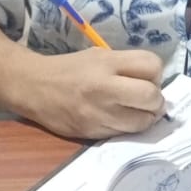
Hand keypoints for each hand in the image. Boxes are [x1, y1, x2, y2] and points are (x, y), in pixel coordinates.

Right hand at [17, 47, 165, 140]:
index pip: (153, 66)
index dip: (156, 74)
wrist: (33, 87)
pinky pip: (124, 134)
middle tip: (147, 100)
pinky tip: (119, 119)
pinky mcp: (93, 133)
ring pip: (143, 122)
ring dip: (146, 118)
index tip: (148, 78)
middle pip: (152, 97)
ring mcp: (98, 113)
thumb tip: (155, 83)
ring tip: (135, 111)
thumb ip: (127, 66)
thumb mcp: (99, 56)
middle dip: (156, 101)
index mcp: (107, 63)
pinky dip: (128, 128)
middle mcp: (104, 88)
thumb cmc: (70, 69)